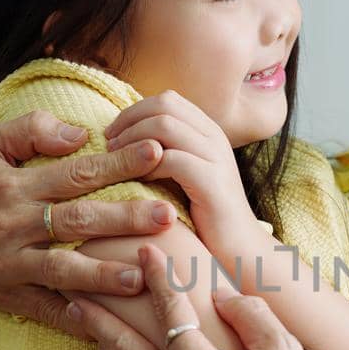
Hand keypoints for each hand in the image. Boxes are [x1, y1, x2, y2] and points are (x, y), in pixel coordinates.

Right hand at [0, 108, 176, 337]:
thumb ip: (31, 131)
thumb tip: (79, 133)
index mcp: (16, 186)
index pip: (76, 172)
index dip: (118, 163)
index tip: (156, 153)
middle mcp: (14, 225)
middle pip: (76, 220)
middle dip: (124, 218)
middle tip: (167, 215)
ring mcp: (9, 263)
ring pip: (61, 269)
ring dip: (101, 274)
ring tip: (139, 274)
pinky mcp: (4, 295)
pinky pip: (40, 309)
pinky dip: (69, 318)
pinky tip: (102, 325)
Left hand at [101, 92, 264, 263]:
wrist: (240, 250)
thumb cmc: (205, 215)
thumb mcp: (186, 175)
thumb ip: (167, 151)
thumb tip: (126, 136)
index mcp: (209, 131)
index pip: (167, 99)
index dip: (134, 111)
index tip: (113, 134)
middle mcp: (215, 138)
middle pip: (164, 105)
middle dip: (129, 121)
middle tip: (108, 145)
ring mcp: (216, 158)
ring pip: (165, 127)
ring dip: (132, 141)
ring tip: (116, 162)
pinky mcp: (212, 183)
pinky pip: (172, 160)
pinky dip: (147, 167)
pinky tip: (136, 183)